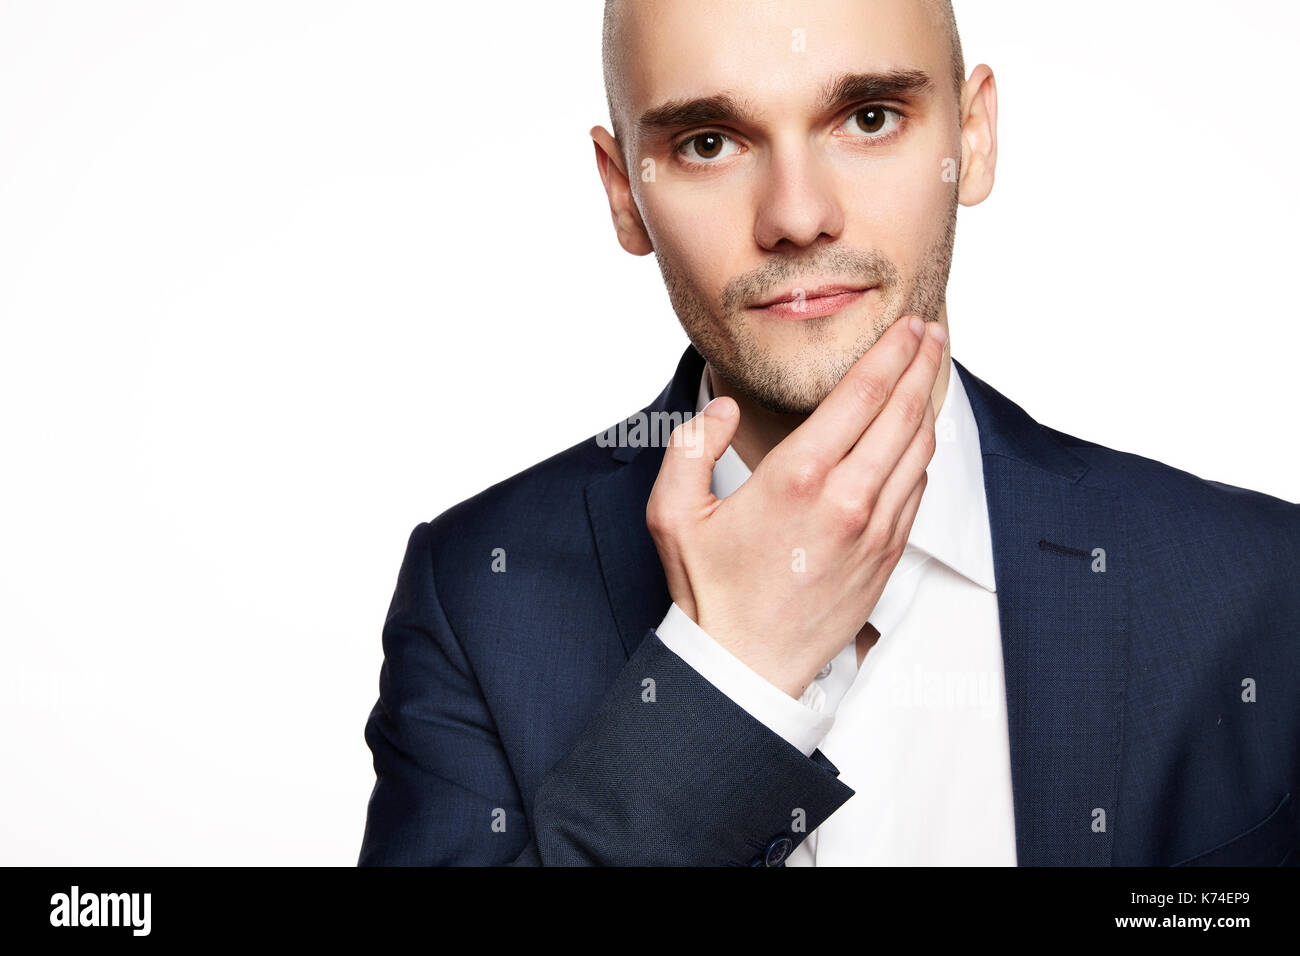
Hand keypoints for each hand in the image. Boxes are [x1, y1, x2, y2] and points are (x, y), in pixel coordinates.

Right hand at [647, 315, 945, 698]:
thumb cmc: (709, 592)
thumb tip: (722, 410)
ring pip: (919, 451)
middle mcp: (846, 499)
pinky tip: (916, 435)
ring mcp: (874, 531)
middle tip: (932, 332)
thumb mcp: (672, 514)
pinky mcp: (885, 557)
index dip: (893, 351)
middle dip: (924, 363)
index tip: (908, 325)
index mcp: (797, 478)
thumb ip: (691, 447)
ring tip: (930, 372)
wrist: (744, 667)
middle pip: (906, 413)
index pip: (863, 395)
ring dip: (930, 403)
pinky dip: (922, 453)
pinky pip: (916, 491)